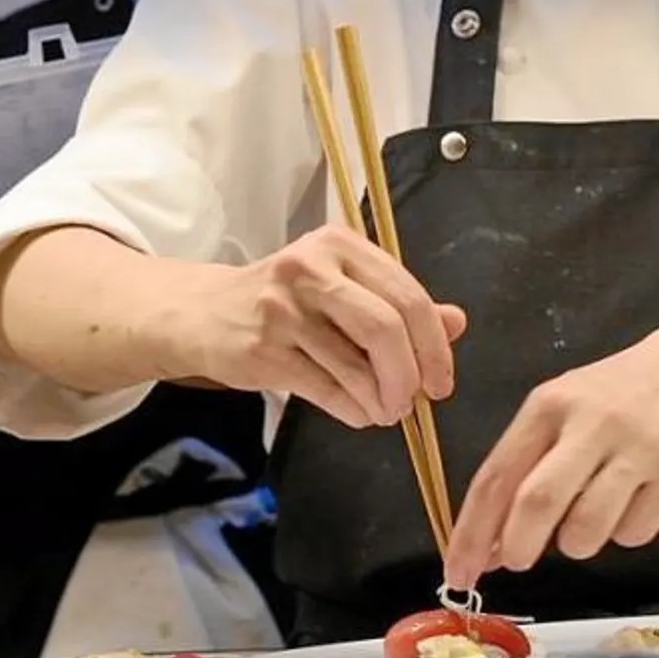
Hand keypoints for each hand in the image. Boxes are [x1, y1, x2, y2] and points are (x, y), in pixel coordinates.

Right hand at [168, 226, 467, 427]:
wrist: (202, 313)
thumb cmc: (283, 302)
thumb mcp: (341, 288)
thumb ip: (397, 303)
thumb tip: (456, 323)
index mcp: (339, 244)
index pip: (406, 295)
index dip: (434, 345)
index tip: (441, 382)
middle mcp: (310, 267)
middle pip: (385, 327)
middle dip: (409, 375)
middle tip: (414, 403)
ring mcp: (281, 308)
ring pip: (355, 365)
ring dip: (381, 400)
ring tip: (384, 411)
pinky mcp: (262, 348)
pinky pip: (325, 389)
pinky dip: (353, 410)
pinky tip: (358, 413)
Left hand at [441, 316, 658, 588]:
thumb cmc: (612, 398)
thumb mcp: (560, 410)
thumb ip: (522, 468)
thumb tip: (488, 545)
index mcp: (548, 406)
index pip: (497, 477)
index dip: (472, 532)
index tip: (458, 571)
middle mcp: (591, 423)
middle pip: (538, 502)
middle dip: (517, 545)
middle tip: (516, 561)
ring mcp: (639, 448)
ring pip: (587, 528)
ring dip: (576, 544)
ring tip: (586, 521)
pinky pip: (635, 532)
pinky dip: (624, 533)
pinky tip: (634, 502)